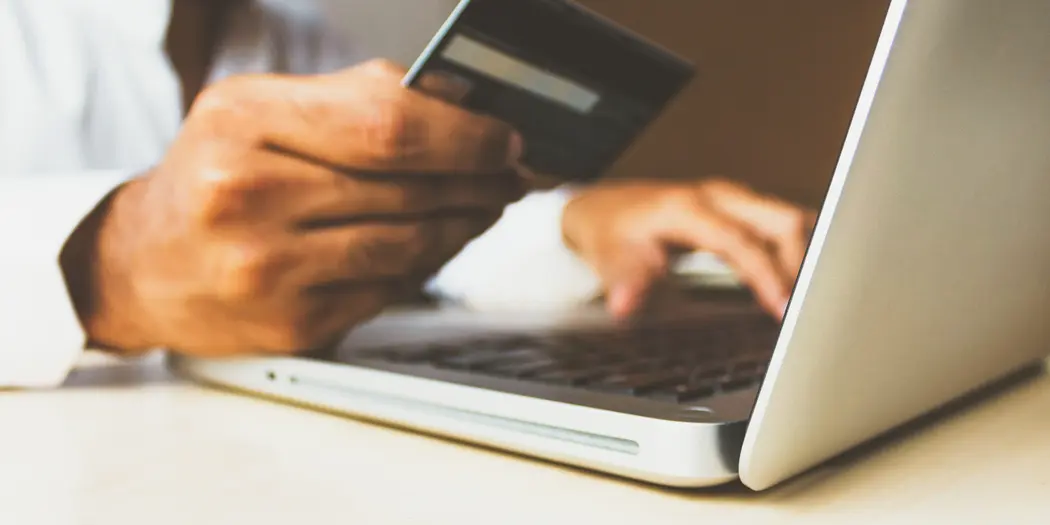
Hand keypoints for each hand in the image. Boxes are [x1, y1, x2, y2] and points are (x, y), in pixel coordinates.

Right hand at [62, 59, 524, 356]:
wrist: (144, 264)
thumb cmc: (212, 176)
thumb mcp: (260, 110)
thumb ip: (356, 99)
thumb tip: (462, 101)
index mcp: (242, 121)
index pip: (386, 125)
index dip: (464, 134)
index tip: (504, 138)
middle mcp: (246, 195)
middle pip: (407, 186)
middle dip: (478, 180)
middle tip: (510, 174)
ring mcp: (267, 269)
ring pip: (408, 244)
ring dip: (463, 224)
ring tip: (483, 206)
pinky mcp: (291, 324)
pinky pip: (389, 289)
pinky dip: (426, 264)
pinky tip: (436, 244)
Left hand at [561, 178, 815, 318]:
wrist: (604, 208)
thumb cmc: (611, 232)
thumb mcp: (609, 257)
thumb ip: (624, 281)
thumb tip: (624, 306)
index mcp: (689, 208)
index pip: (741, 241)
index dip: (766, 274)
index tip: (783, 308)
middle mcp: (718, 196)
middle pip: (781, 220)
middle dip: (802, 263)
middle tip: (807, 309)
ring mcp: (732, 199)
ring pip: (788, 219)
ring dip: (804, 256)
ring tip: (813, 299)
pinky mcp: (740, 208)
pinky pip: (781, 225)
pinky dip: (797, 250)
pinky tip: (801, 281)